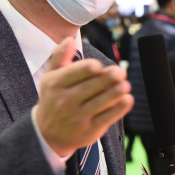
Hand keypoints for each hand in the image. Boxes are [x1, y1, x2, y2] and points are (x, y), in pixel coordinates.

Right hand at [34, 38, 133, 156]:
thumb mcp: (50, 77)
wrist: (47, 134)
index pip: (74, 74)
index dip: (87, 69)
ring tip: (125, 84)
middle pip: (89, 87)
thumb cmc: (53, 99)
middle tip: (120, 72)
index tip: (99, 65)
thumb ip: (59, 57)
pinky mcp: (89, 130)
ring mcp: (77, 117)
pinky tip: (127, 99)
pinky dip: (119, 109)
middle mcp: (65, 101)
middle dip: (107, 78)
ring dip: (115, 93)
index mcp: (55, 85)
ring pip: (100, 103)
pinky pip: (106, 118)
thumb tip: (69, 39)